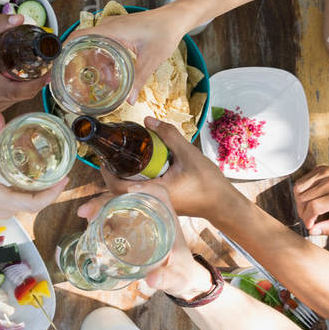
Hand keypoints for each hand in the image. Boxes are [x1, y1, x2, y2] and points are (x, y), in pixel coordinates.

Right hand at [0, 15, 44, 110]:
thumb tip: (20, 19)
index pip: (11, 90)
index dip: (32, 85)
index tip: (46, 73)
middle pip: (18, 97)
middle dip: (35, 84)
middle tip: (47, 68)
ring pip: (16, 101)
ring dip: (30, 89)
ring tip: (38, 72)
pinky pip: (11, 102)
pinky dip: (21, 92)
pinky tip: (25, 80)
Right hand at [0, 112, 67, 220]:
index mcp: (0, 198)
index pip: (33, 202)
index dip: (52, 193)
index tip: (65, 179)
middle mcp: (6, 209)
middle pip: (37, 204)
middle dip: (53, 190)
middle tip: (65, 172)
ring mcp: (5, 212)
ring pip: (31, 205)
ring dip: (44, 192)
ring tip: (55, 173)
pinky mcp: (3, 210)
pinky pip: (23, 204)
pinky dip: (33, 193)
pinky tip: (37, 179)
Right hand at [67, 4, 186, 103]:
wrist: (177, 18)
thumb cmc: (164, 33)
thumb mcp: (150, 60)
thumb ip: (138, 81)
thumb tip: (129, 101)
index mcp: (112, 30)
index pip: (79, 36)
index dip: (65, 48)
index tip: (56, 64)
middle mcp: (109, 27)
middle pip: (84, 44)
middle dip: (79, 63)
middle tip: (75, 81)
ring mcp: (115, 28)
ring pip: (96, 47)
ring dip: (98, 65)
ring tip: (103, 84)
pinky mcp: (121, 32)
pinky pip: (106, 46)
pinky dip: (106, 60)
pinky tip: (113, 75)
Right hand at [77, 180, 211, 299]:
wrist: (179, 279)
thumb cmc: (182, 274)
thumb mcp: (177, 277)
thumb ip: (167, 278)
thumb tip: (152, 280)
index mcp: (167, 220)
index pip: (158, 192)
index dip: (144, 187)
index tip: (128, 192)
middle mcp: (152, 215)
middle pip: (129, 197)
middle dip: (107, 199)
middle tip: (88, 211)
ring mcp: (139, 222)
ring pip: (118, 205)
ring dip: (100, 206)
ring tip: (84, 215)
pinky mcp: (129, 230)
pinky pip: (114, 217)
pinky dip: (100, 217)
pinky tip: (89, 225)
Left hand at [96, 117, 235, 220]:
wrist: (223, 204)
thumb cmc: (208, 182)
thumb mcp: (188, 153)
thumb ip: (168, 135)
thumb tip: (147, 121)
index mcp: (154, 193)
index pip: (119, 188)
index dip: (107, 174)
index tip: (105, 158)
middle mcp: (152, 204)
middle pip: (119, 194)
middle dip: (111, 177)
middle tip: (110, 158)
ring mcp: (157, 208)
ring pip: (129, 197)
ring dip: (122, 182)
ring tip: (120, 163)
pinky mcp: (162, 207)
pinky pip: (141, 198)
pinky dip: (135, 186)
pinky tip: (139, 173)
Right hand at [294, 163, 328, 235]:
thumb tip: (312, 230)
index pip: (314, 207)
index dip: (308, 218)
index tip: (309, 224)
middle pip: (303, 198)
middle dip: (302, 212)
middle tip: (309, 218)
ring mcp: (325, 173)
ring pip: (298, 189)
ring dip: (299, 202)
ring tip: (307, 208)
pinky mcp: (320, 169)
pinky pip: (301, 181)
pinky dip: (301, 192)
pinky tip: (309, 198)